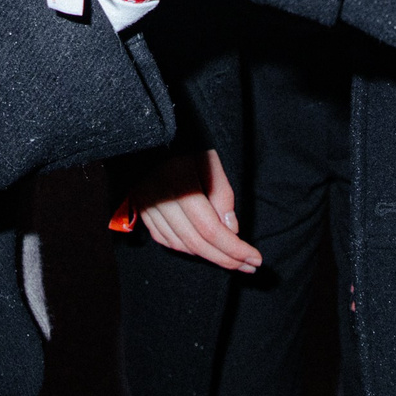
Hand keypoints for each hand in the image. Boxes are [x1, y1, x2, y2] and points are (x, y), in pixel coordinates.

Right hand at [129, 149, 260, 271]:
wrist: (146, 128)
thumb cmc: (184, 139)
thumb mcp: (210, 157)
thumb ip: (222, 193)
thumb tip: (231, 230)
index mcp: (179, 183)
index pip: (210, 229)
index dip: (234, 248)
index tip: (255, 259)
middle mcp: (159, 199)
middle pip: (195, 242)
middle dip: (225, 259)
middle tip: (248, 267)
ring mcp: (146, 205)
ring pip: (179, 245)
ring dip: (207, 256)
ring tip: (230, 259)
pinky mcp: (140, 207)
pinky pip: (164, 238)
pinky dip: (185, 248)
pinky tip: (203, 248)